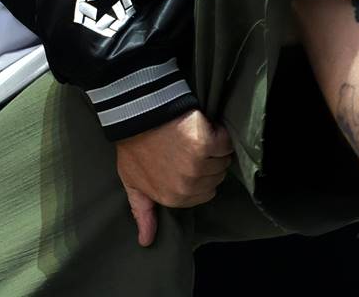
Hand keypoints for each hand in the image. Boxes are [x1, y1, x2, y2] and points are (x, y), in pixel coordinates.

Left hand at [114, 110, 232, 246]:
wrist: (134, 115)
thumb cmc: (134, 147)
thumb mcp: (133, 183)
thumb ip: (143, 213)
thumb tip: (146, 242)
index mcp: (174, 198)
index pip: (207, 192)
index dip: (198, 173)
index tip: (183, 159)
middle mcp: (188, 185)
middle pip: (216, 176)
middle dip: (205, 162)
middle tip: (184, 146)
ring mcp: (197, 165)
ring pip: (222, 160)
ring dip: (212, 147)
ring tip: (189, 136)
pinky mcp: (205, 143)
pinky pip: (225, 143)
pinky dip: (217, 133)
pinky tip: (200, 127)